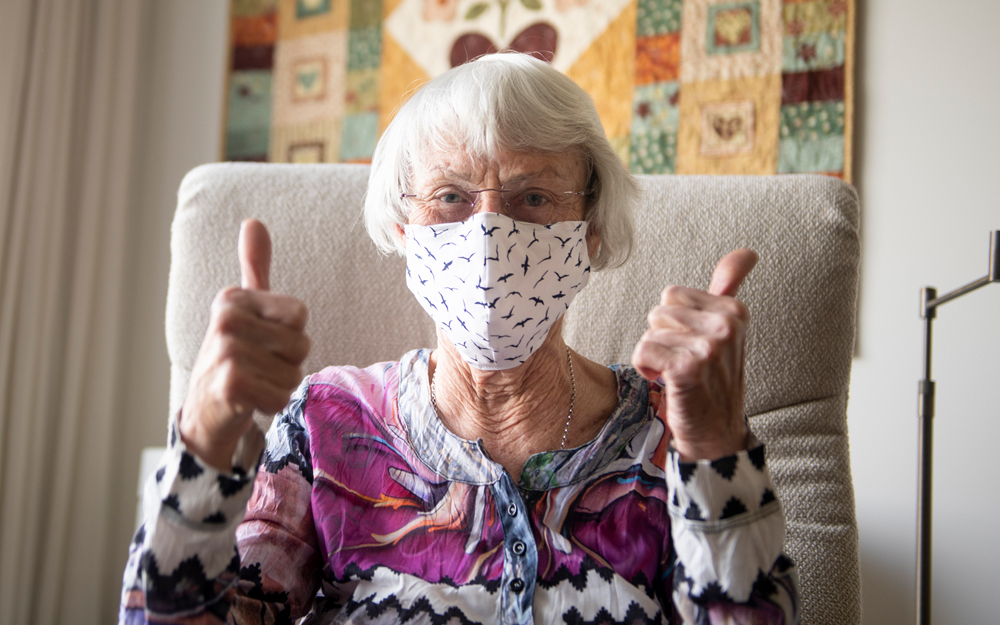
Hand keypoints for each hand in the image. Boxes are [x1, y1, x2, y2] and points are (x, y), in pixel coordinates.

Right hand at [180, 219, 309, 470]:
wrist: (205, 412)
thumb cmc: (234, 358)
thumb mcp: (244, 310)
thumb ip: (254, 267)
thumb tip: (253, 221)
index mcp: (233, 298)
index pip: (300, 315)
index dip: (290, 336)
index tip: (262, 342)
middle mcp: (226, 319)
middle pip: (301, 345)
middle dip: (287, 365)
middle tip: (257, 369)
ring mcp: (226, 351)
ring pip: (293, 375)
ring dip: (278, 387)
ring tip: (252, 385)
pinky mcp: (231, 384)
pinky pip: (281, 397)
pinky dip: (270, 406)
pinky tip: (247, 402)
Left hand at [631, 249, 757, 460]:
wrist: (715, 434)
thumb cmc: (712, 380)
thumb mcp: (725, 330)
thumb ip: (729, 287)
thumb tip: (747, 251)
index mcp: (735, 310)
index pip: (673, 295)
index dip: (674, 324)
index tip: (695, 347)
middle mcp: (726, 325)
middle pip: (659, 310)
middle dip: (662, 337)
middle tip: (684, 363)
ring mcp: (709, 346)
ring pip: (649, 332)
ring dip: (655, 355)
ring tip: (678, 374)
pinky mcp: (688, 367)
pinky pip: (643, 351)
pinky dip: (646, 369)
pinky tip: (667, 383)